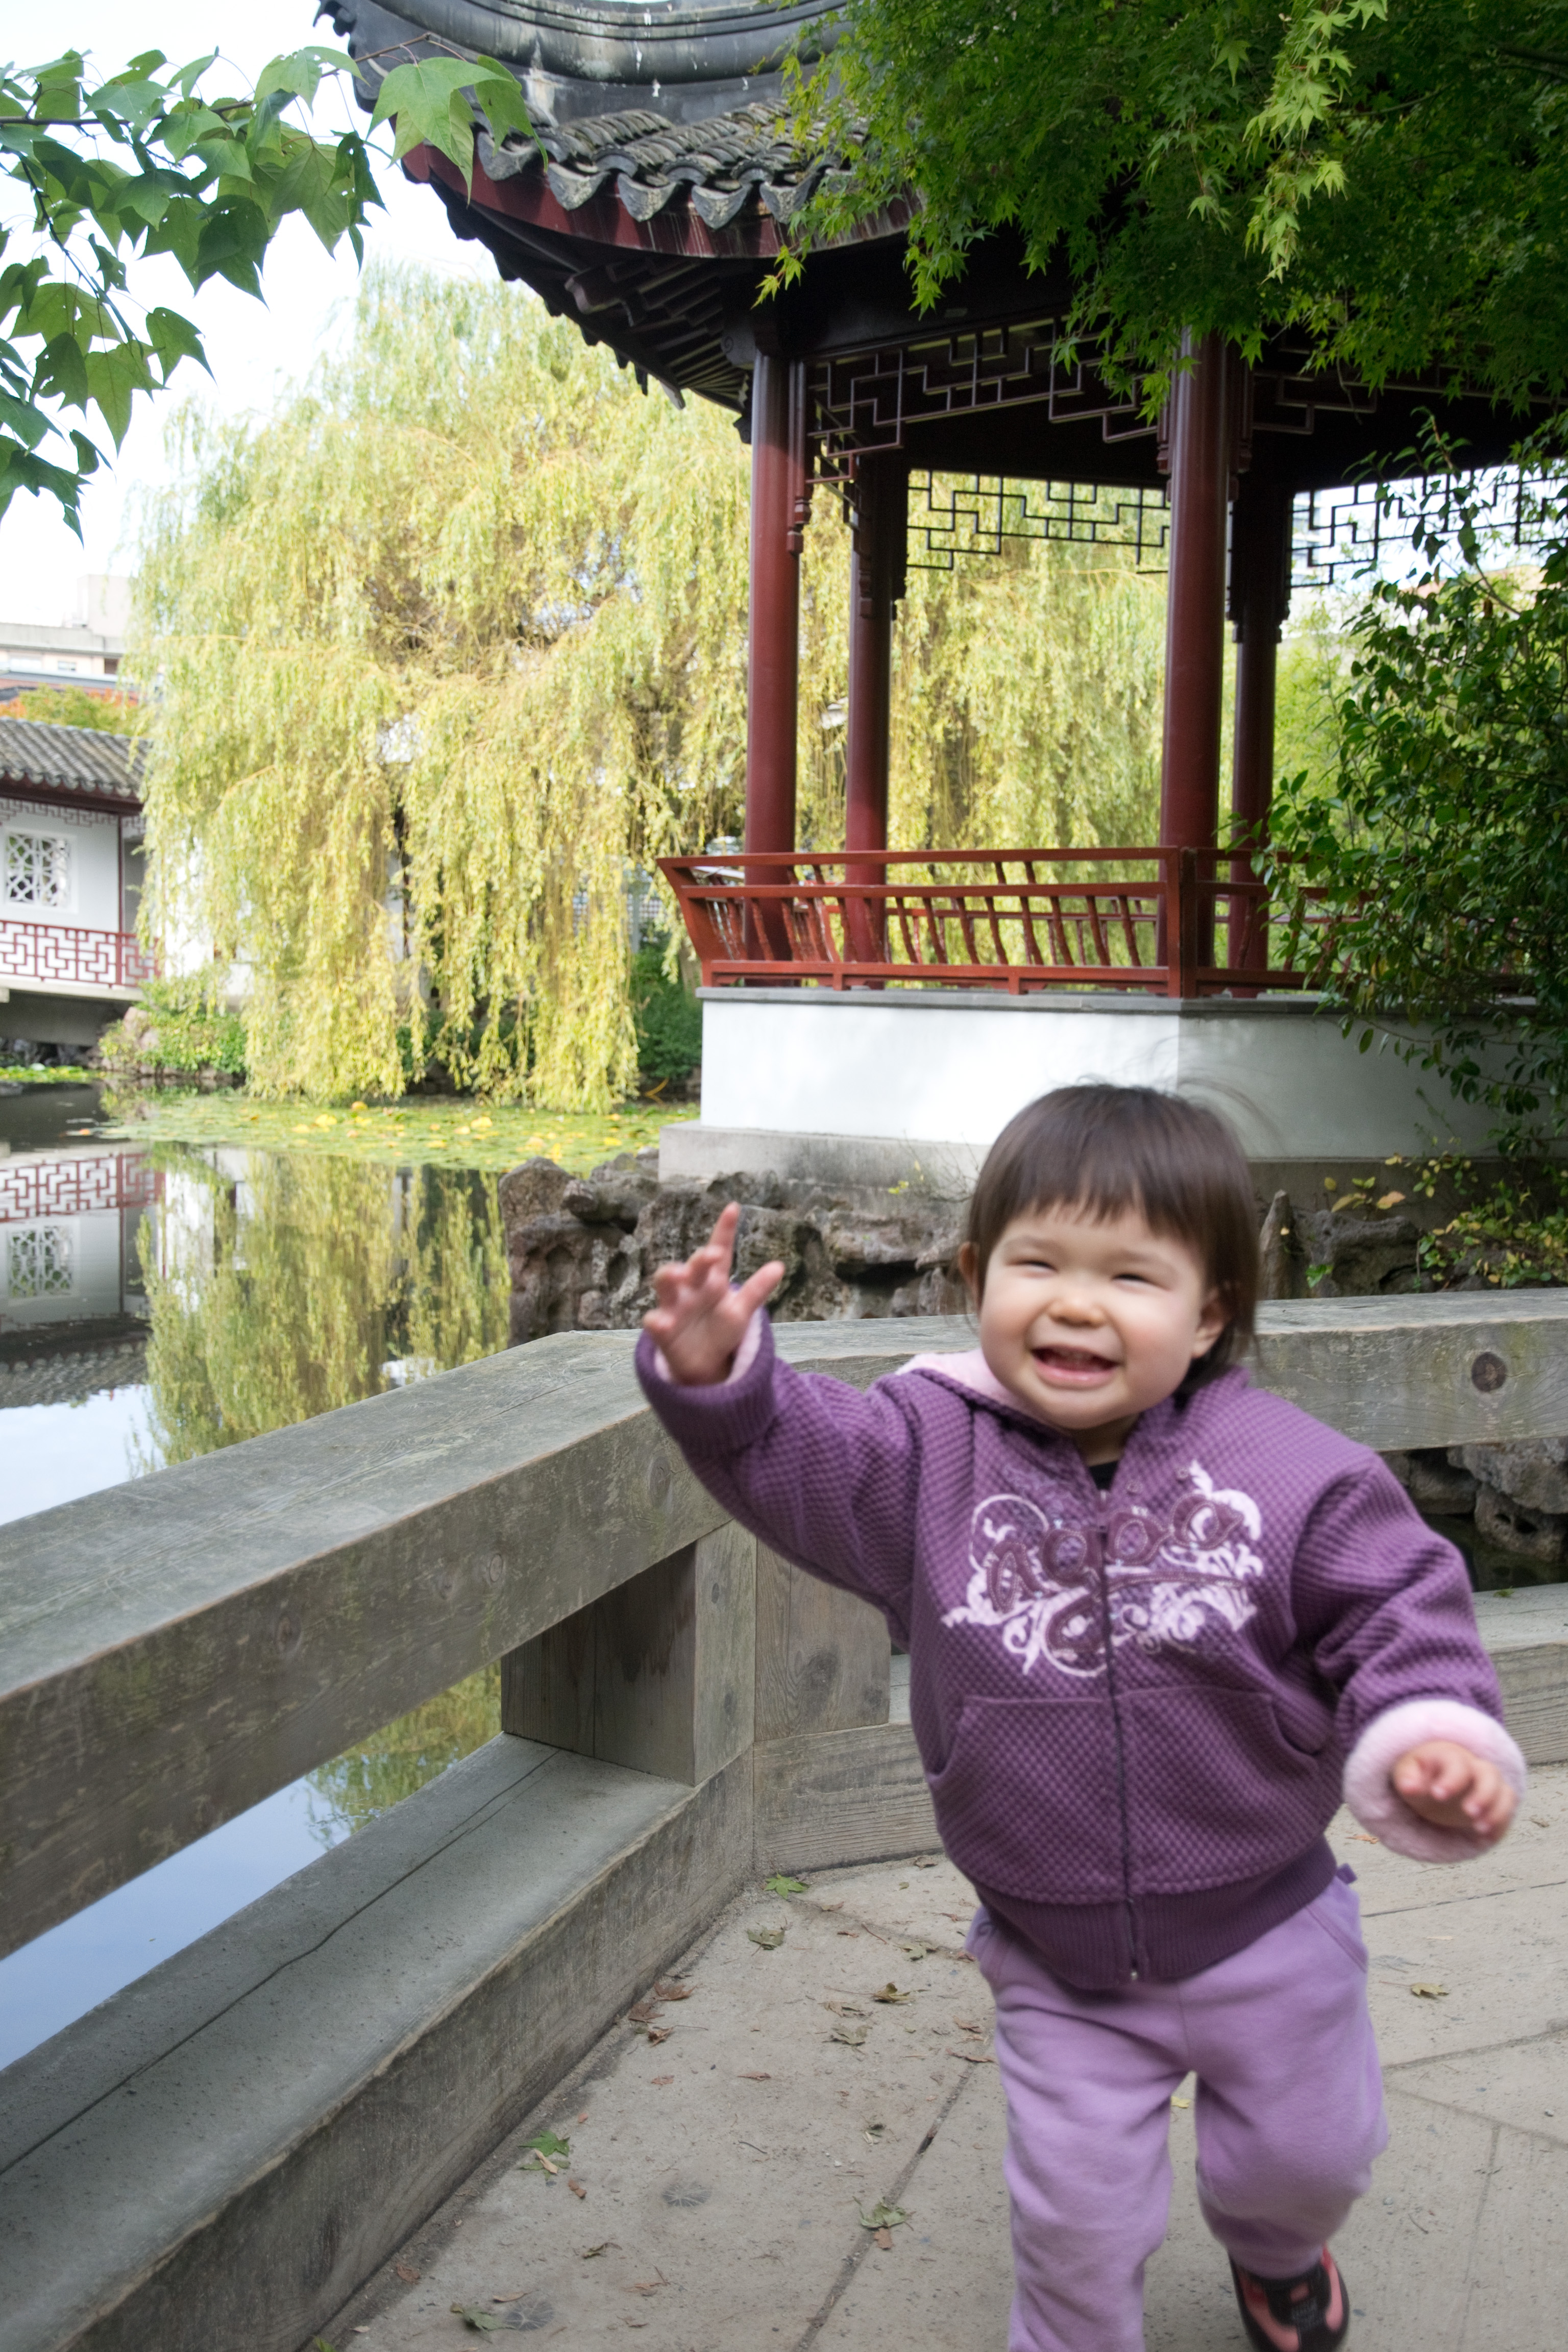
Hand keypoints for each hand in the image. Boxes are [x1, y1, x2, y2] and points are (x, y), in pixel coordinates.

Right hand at [643, 1203, 784, 1386]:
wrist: (704, 1364)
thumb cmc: (721, 1331)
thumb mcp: (742, 1311)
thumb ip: (757, 1290)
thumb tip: (780, 1265)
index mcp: (713, 1281)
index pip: (719, 1251)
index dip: (725, 1231)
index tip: (733, 1208)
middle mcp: (691, 1288)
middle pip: (692, 1265)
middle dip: (699, 1258)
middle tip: (710, 1254)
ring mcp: (674, 1306)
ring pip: (664, 1283)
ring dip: (669, 1275)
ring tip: (679, 1275)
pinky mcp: (662, 1328)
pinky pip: (654, 1321)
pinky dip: (657, 1320)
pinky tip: (663, 1323)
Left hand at [1391, 1740, 1515, 1840]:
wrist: (1434, 1780)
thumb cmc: (1420, 1775)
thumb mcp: (1407, 1774)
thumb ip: (1408, 1779)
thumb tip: (1409, 1788)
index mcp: (1450, 1757)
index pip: (1458, 1764)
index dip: (1451, 1780)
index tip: (1438, 1795)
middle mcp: (1474, 1769)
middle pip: (1490, 1774)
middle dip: (1484, 1795)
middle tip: (1469, 1814)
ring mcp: (1488, 1786)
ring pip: (1505, 1793)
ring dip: (1498, 1812)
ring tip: (1480, 1830)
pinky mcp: (1495, 1802)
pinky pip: (1508, 1811)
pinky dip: (1502, 1825)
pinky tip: (1486, 1838)